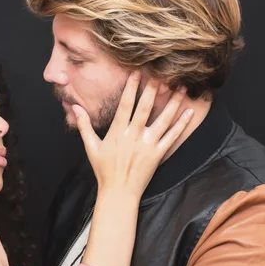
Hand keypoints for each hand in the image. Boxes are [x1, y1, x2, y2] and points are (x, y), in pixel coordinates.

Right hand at [73, 72, 193, 197]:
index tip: (136, 73)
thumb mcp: (90, 146)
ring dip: (173, 103)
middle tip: (162, 73)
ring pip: (163, 119)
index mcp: (117, 131)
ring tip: (182, 87)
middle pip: (145, 107)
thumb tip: (74, 107)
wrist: (118, 192)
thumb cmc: (103, 169)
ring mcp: (147, 145)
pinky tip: (190, 113)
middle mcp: (133, 135)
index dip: (131, 87)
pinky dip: (182, 125)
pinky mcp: (158, 154)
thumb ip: (83, 125)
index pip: (125, 104)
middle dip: (154, 89)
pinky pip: (172, 137)